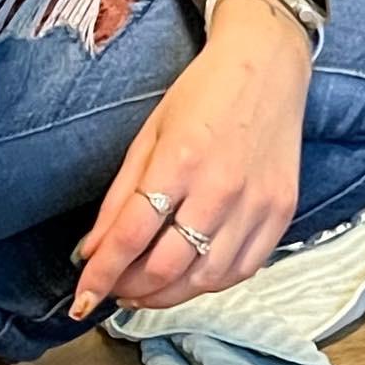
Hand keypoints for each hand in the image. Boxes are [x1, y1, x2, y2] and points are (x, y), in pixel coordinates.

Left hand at [72, 0, 311, 316]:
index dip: (101, 275)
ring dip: (167, 296)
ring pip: (204, 279)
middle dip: (130, 289)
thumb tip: (92, 250)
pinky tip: (188, 278)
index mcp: (179, 160)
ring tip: (144, 291)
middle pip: (166, 266)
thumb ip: (119, 198)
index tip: (82, 298)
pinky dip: (209, 284)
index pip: (130, 236)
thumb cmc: (204, 94)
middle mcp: (221, 188)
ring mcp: (256, 204)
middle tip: (113, 291)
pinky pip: (242, 270)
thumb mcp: (148, 136)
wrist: (269, 66)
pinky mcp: (282, 213)